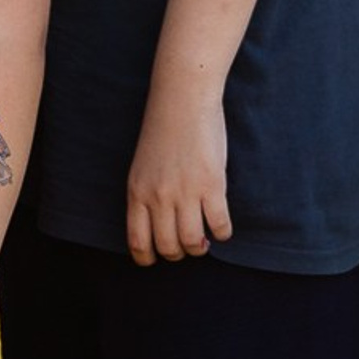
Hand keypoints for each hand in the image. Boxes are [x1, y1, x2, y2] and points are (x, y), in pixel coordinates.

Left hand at [125, 81, 230, 264]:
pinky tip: (222, 226)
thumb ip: (147, 194)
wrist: (182, 100)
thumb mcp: (142, 166)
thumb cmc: (163, 131)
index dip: (148, 258)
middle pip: (168, 246)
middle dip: (179, 253)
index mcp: (136, 192)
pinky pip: (219, 225)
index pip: (138, 241)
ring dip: (200, 247)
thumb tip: (161, 226)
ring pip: (193, 242)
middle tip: (188, 245)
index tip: (157, 258)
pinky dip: (222, 233)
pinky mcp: (212, 185)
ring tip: (205, 239)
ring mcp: (185, 192)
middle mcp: (158, 197)